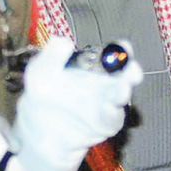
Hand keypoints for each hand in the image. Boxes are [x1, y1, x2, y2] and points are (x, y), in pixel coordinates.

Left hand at [13, 36, 142, 170]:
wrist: (38, 127)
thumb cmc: (44, 94)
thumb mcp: (40, 71)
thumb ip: (51, 56)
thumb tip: (64, 43)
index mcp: (93, 66)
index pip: (111, 54)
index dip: (120, 49)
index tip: (124, 46)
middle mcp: (104, 84)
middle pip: (124, 75)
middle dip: (130, 72)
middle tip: (132, 70)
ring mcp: (105, 105)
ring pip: (119, 97)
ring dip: (122, 92)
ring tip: (122, 87)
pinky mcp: (103, 125)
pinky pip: (111, 119)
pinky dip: (111, 113)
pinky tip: (107, 108)